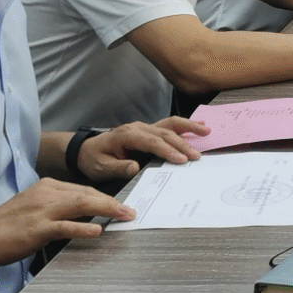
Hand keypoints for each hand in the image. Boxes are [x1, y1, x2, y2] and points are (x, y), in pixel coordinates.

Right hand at [0, 178, 131, 265]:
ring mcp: (41, 211)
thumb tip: (83, 215)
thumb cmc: (4, 225)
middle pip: (87, 193)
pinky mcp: (36, 229)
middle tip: (131, 211)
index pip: (83, 189)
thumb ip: (57, 208)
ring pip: (81, 204)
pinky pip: (64, 226)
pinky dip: (82, 227)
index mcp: (46, 187)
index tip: (121, 204)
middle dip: (112, 202)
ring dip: (107, 209)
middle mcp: (46, 194)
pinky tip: (97, 230)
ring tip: (125, 216)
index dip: (105, 197)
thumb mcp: (33, 208)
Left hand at [76, 117, 207, 182]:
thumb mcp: (102, 167)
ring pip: (169, 124)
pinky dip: (184, 125)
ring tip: (206, 131)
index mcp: (126, 135)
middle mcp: (137, 128)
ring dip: (189, 127)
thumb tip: (134, 167)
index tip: (181, 159)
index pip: (151, 142)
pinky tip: (199, 126)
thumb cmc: (94, 160)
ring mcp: (144, 127)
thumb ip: (118, 168)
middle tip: (196, 156)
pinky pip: (169, 125)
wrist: (86, 151)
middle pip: (164, 133)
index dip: (167, 150)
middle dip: (182, 143)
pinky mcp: (148, 130)